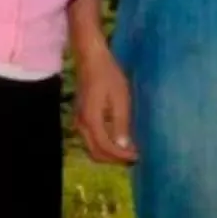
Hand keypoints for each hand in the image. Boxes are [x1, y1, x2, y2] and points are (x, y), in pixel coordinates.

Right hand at [74, 42, 137, 164]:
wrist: (91, 59)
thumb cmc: (108, 75)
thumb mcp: (120, 99)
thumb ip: (121, 124)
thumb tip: (123, 146)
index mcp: (91, 120)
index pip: (105, 147)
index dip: (121, 155)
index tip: (137, 156)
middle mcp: (81, 124)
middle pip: (96, 152)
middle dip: (114, 158)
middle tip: (133, 156)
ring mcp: (79, 121)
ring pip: (92, 148)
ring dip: (109, 153)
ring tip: (128, 150)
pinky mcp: (81, 117)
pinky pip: (91, 139)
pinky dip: (104, 145)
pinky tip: (118, 139)